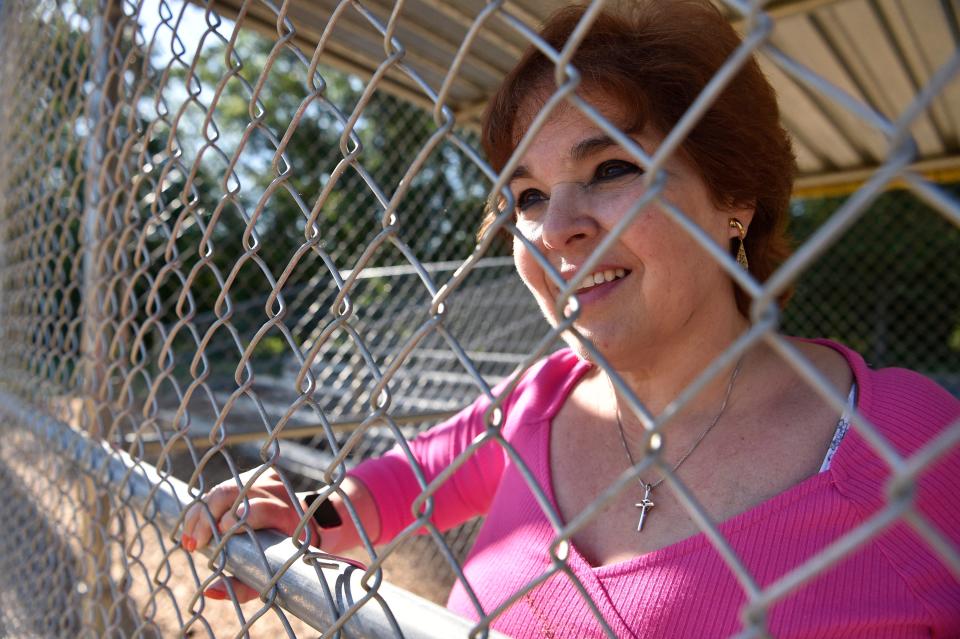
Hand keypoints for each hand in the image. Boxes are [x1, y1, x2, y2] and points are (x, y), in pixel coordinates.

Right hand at [181, 468, 319, 601]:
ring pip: (223, 488)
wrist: (309, 522)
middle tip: (193, 542)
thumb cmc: (287, 555)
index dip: (231, 522)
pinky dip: (206, 505)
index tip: (208, 542)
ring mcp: (264, 478)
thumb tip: (210, 591)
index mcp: (285, 514)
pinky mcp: (254, 474)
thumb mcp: (271, 575)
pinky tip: (195, 524)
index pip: (255, 510)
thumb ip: (243, 586)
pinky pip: (224, 486)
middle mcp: (275, 491)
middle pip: (231, 492)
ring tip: (190, 537)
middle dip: (205, 517)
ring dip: (200, 512)